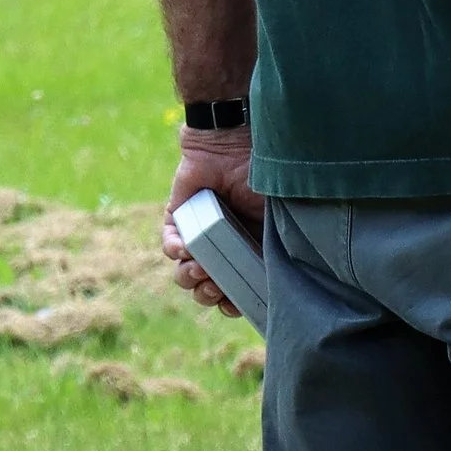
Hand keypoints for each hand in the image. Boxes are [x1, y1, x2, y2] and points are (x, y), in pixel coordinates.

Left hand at [159, 125, 264, 316]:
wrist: (233, 144)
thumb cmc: (263, 177)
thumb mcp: (277, 215)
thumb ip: (278, 243)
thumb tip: (280, 279)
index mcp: (250, 247)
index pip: (238, 285)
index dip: (234, 302)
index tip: (233, 306)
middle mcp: (224, 244)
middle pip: (209, 286)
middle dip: (209, 294)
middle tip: (214, 288)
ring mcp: (200, 234)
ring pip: (186, 273)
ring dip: (189, 278)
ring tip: (198, 268)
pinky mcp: (178, 220)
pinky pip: (170, 247)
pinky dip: (175, 251)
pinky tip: (184, 248)